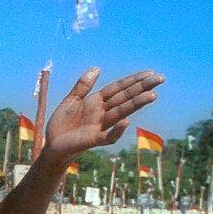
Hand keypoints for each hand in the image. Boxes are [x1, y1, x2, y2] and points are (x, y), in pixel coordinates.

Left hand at [42, 67, 163, 166]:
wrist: (52, 145)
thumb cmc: (62, 124)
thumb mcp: (71, 100)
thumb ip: (83, 86)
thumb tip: (96, 68)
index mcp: (96, 101)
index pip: (118, 88)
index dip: (133, 80)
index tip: (150, 73)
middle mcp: (102, 113)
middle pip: (124, 98)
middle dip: (141, 88)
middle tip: (160, 79)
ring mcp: (99, 126)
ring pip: (121, 113)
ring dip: (136, 105)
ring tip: (152, 96)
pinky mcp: (92, 140)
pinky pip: (107, 136)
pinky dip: (117, 130)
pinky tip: (126, 123)